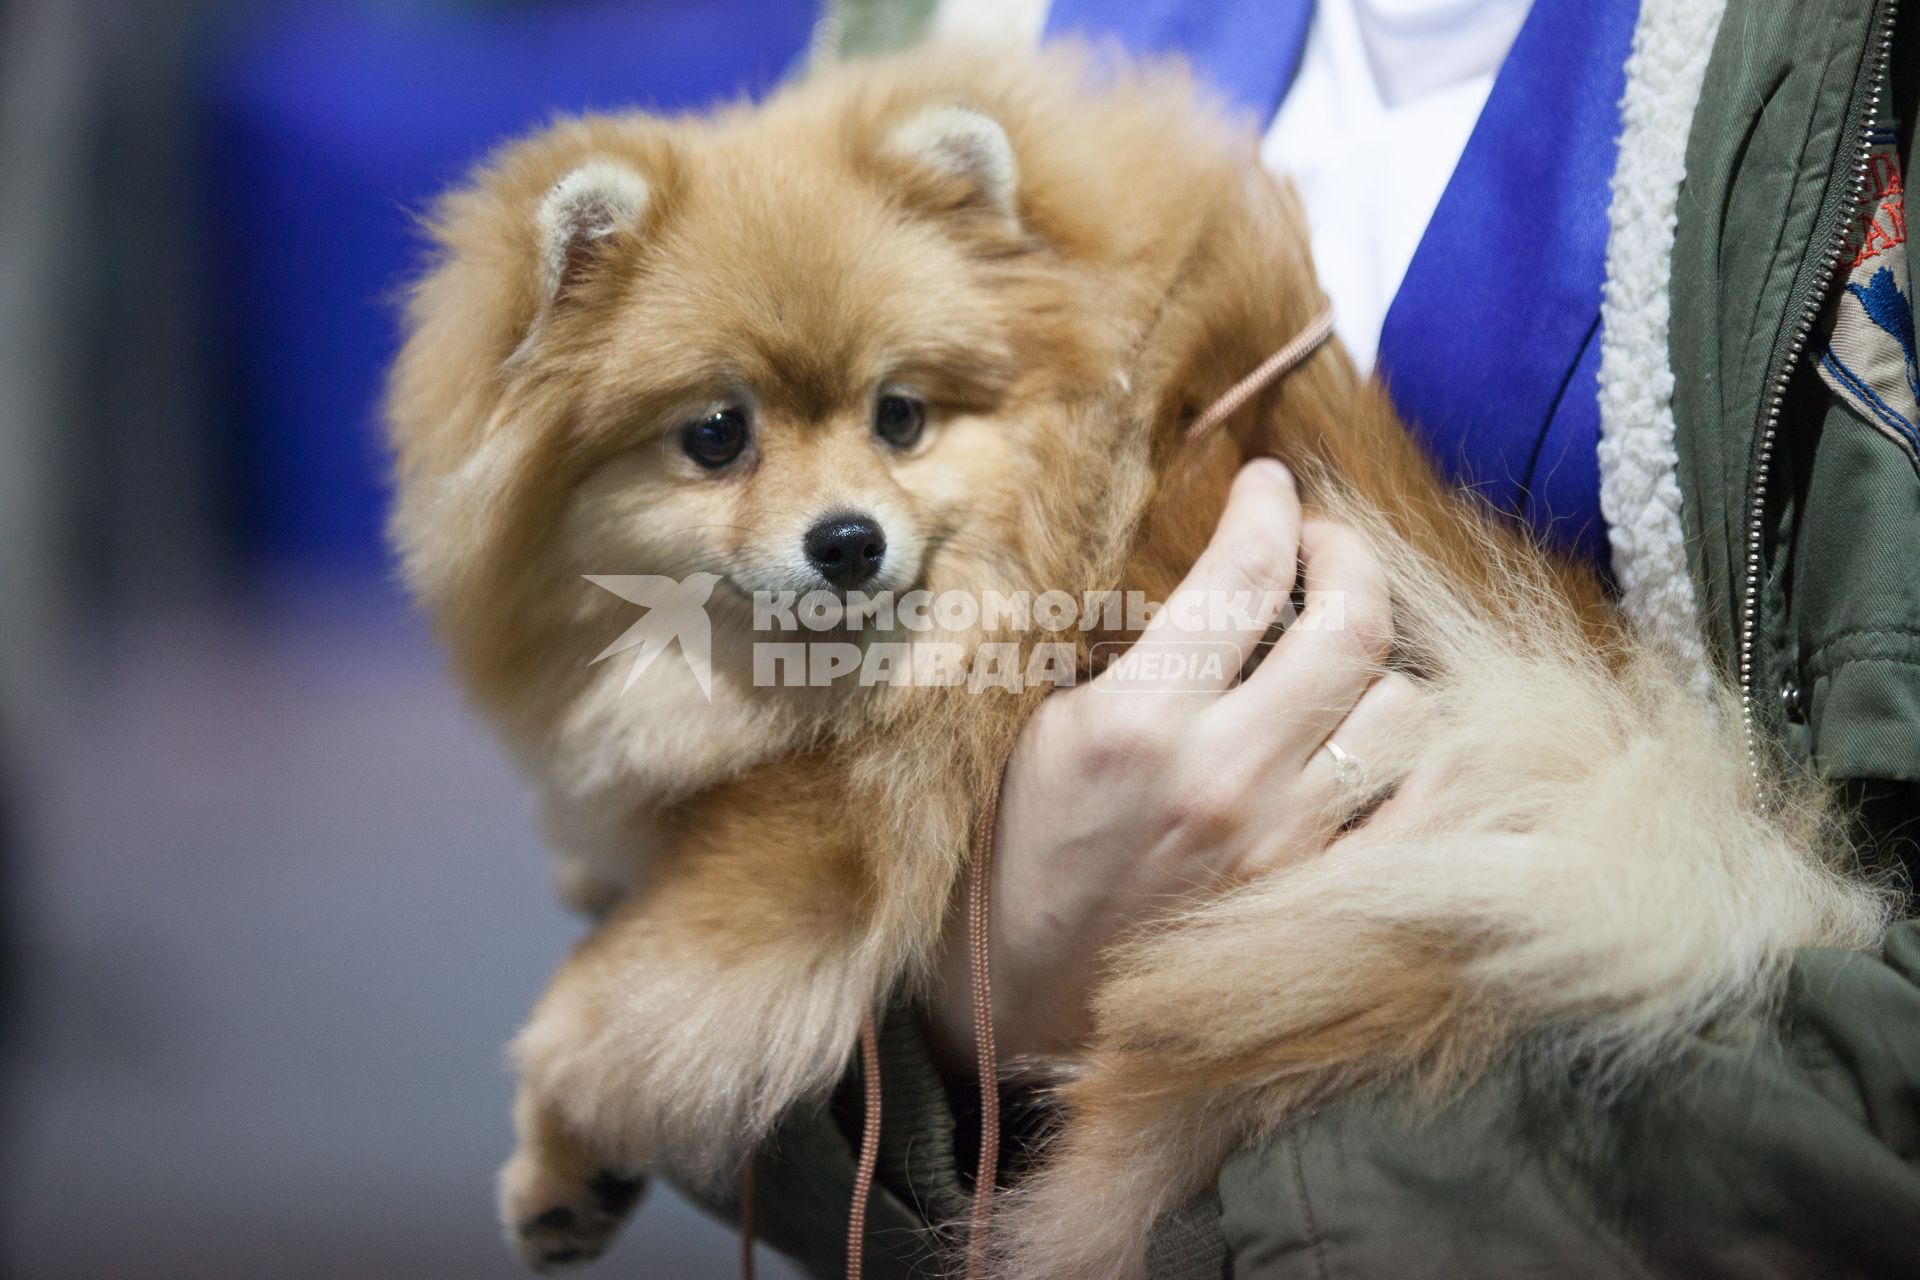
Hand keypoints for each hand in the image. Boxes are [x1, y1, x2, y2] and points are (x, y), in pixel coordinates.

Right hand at [928, 459, 1426, 1067]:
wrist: (1015, 1015)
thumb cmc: (1008, 864)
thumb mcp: (1025, 733)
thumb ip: (1107, 648)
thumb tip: (1186, 565)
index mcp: (1135, 721)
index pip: (1243, 573)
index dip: (1269, 505)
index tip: (1269, 485)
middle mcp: (1226, 777)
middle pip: (1354, 625)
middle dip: (1349, 554)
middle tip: (1323, 544)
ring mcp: (1287, 847)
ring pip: (1408, 712)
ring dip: (1383, 666)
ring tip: (1346, 656)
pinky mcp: (1323, 904)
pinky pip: (1429, 809)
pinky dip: (1427, 759)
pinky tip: (1388, 736)